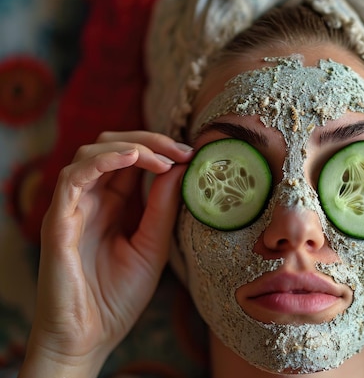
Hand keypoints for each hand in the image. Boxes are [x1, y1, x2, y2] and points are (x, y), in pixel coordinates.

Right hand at [21, 131, 192, 376]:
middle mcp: (90, 200)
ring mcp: (72, 208)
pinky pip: (73, 177)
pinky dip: (103, 160)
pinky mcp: (58, 220)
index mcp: (112, 205)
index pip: (130, 160)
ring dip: (130, 146)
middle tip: (182, 149)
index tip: (191, 153)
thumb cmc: (118, 297)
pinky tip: (133, 157)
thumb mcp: (153, 245)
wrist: (89, 338)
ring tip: (164, 156)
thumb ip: (163, 207)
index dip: (159, 149)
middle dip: (149, 140)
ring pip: (91, 153)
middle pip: (111, 147)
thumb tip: (181, 167)